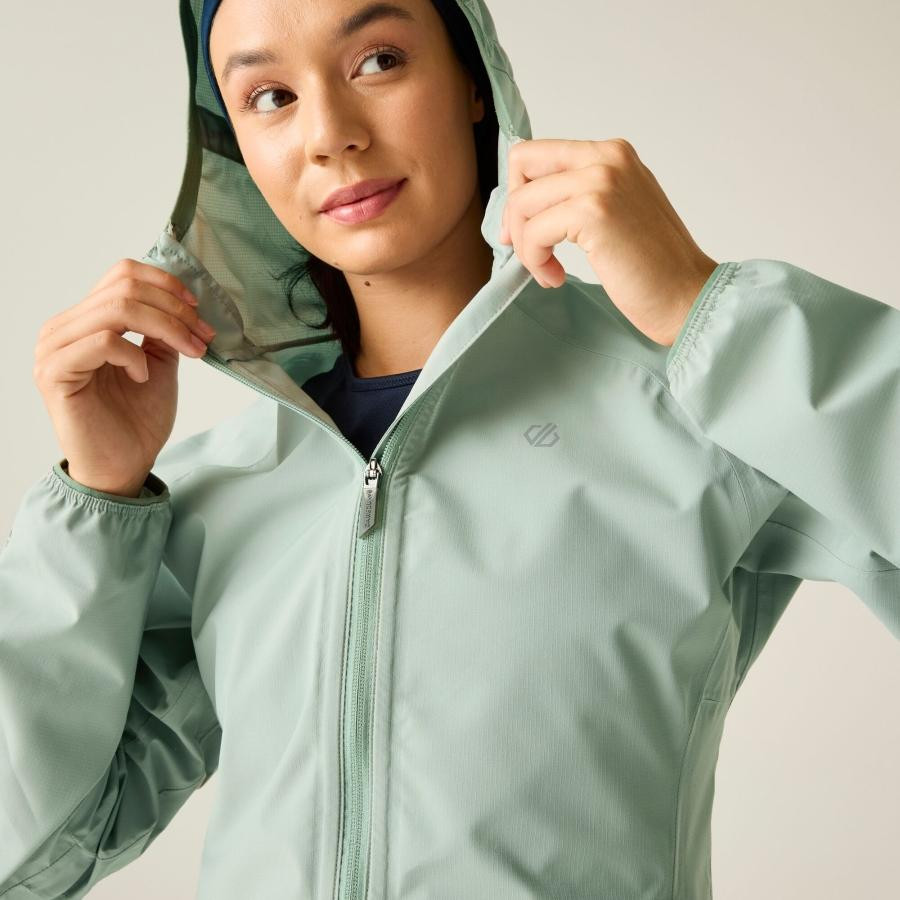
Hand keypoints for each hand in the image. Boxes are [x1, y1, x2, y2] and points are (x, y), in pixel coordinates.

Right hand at [32, 258, 216, 496]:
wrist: (124, 465)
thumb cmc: (136, 420)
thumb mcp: (159, 362)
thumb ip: (162, 330)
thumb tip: (183, 302)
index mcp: (86, 320)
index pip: (122, 274)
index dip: (166, 284)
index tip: (197, 309)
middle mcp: (64, 328)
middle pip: (124, 289)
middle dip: (175, 310)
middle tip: (203, 335)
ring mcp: (55, 349)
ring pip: (117, 310)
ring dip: (166, 328)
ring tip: (189, 352)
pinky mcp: (55, 373)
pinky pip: (103, 342)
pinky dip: (134, 355)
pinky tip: (144, 376)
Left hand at [499, 137, 718, 346]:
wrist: (688, 296)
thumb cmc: (653, 267)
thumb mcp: (615, 212)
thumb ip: (578, 196)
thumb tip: (522, 201)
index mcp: (612, 154)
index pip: (537, 152)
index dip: (519, 191)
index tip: (524, 230)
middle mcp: (607, 157)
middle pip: (523, 163)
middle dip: (514, 213)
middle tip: (528, 251)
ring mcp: (602, 181)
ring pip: (523, 203)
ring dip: (526, 247)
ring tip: (549, 272)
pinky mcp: (593, 212)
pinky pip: (534, 231)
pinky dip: (535, 261)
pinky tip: (556, 278)